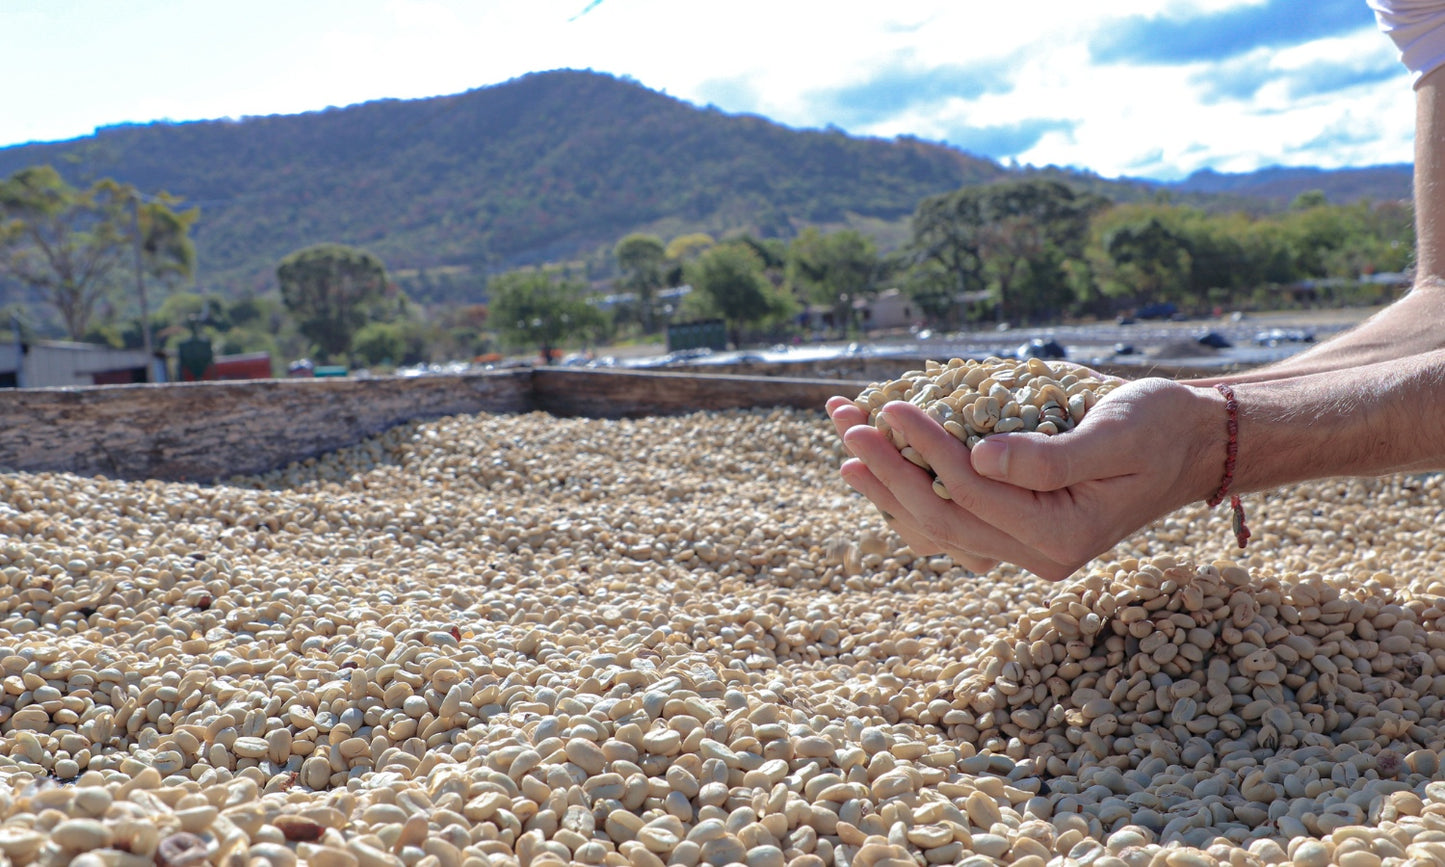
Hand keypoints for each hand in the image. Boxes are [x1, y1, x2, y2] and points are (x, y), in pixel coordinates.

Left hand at [826, 379, 1222, 580]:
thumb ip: (1051, 455)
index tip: (892, 406)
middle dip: (886, 469)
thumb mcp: (1117, 432)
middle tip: (846, 425)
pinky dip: (907, 491)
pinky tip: (877, 464)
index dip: (926, 450)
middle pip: (939, 516)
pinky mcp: (1010, 531)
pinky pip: (945, 521)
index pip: (971, 493)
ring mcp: (1020, 549)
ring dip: (884, 483)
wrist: (1185, 445)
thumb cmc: (1158, 428)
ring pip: (933, 525)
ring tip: (845, 442)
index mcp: (1061, 536)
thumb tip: (979, 458)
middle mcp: (1036, 555)